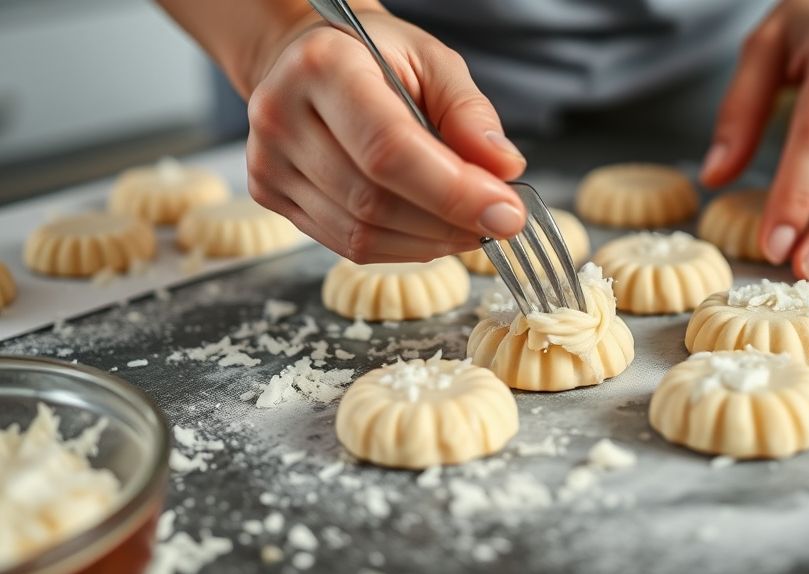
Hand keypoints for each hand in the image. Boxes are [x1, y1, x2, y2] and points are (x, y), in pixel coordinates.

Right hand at [245, 9, 527, 262]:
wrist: (306, 59)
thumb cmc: (374, 56)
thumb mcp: (433, 62)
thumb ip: (470, 114)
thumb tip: (504, 169)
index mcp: (324, 67)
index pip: (390, 149)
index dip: (453, 192)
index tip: (505, 213)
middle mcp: (282, 116)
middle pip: (374, 200)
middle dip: (449, 222)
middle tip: (497, 222)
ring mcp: (269, 162)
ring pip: (361, 233)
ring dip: (429, 241)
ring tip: (467, 225)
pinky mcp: (271, 195)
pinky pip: (346, 244)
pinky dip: (401, 246)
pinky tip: (429, 229)